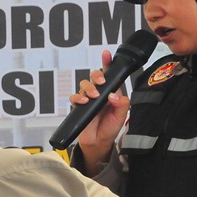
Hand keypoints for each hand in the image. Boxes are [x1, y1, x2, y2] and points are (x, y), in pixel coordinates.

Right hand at [71, 49, 129, 166]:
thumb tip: (113, 95)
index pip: (110, 74)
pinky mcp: (79, 106)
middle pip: (95, 76)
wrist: (99, 142)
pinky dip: (77, 98)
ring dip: (88, 87)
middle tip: (101, 82)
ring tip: (93, 97)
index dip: (107, 63)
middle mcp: (99, 93)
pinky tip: (83, 102)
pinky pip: (74, 97)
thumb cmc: (110, 127)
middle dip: (97, 75)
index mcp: (111, 92)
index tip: (106, 54)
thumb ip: (122, 104)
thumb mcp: (122, 115)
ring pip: (84, 84)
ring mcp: (88, 99)